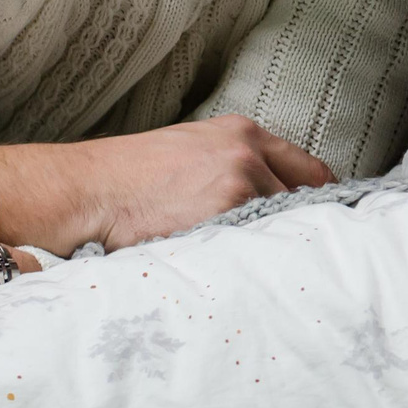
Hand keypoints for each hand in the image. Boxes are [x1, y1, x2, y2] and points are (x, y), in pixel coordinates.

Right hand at [0, 116, 335, 254]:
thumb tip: (271, 204)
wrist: (85, 191)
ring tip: (255, 272)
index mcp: (242, 133)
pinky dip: (253, 261)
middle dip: (297, 229)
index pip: (310, 170)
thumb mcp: (190, 154)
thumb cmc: (128, 180)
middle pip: (304, 200)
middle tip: (291, 260)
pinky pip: (258, 244)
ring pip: (280, 226)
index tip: (321, 226)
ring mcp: (242, 178)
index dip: (318, 203)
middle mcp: (249, 151)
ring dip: (273, 250)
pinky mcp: (228, 208)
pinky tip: (240, 274)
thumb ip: (235, 169)